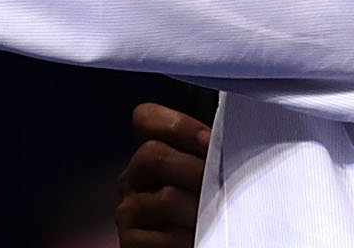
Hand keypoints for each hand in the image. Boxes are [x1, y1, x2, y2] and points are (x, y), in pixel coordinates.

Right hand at [116, 100, 210, 246]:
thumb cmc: (211, 213)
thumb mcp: (208, 177)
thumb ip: (209, 157)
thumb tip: (225, 140)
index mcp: (151, 154)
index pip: (147, 119)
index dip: (178, 125)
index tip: (210, 141)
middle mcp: (134, 178)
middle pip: (152, 154)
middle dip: (194, 168)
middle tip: (220, 185)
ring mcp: (129, 210)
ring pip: (165, 198)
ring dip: (198, 209)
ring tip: (216, 217)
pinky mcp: (130, 242)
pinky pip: (159, 237)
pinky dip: (185, 239)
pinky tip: (197, 239)